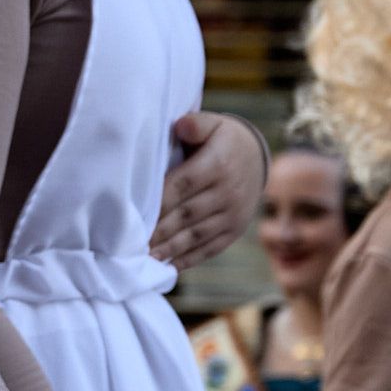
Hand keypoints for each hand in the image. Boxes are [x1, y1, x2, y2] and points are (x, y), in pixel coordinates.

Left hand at [149, 112, 266, 271]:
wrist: (258, 158)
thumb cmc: (223, 139)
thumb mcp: (214, 123)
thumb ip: (196, 124)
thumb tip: (181, 126)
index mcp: (218, 164)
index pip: (184, 184)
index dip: (160, 201)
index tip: (136, 214)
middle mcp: (228, 192)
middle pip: (188, 213)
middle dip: (160, 230)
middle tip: (133, 243)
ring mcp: (233, 214)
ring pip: (198, 234)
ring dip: (171, 248)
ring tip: (147, 259)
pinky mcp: (234, 231)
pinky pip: (211, 248)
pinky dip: (189, 259)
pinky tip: (169, 266)